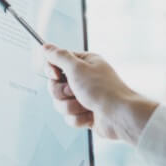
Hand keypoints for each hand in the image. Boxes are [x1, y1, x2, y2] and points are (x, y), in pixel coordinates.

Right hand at [42, 43, 157, 143]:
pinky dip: (78, 118)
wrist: (119, 116)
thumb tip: (46, 46)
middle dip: (62, 93)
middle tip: (74, 92)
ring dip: (71, 107)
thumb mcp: (77, 68)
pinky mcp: (86, 114)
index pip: (56, 63)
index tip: (57, 75)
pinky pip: (70, 117)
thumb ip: (59, 56)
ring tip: (86, 105)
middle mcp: (84, 79)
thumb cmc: (102, 89)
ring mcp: (85, 97)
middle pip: (55, 86)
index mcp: (84, 63)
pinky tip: (90, 116)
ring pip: (60, 104)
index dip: (52, 71)